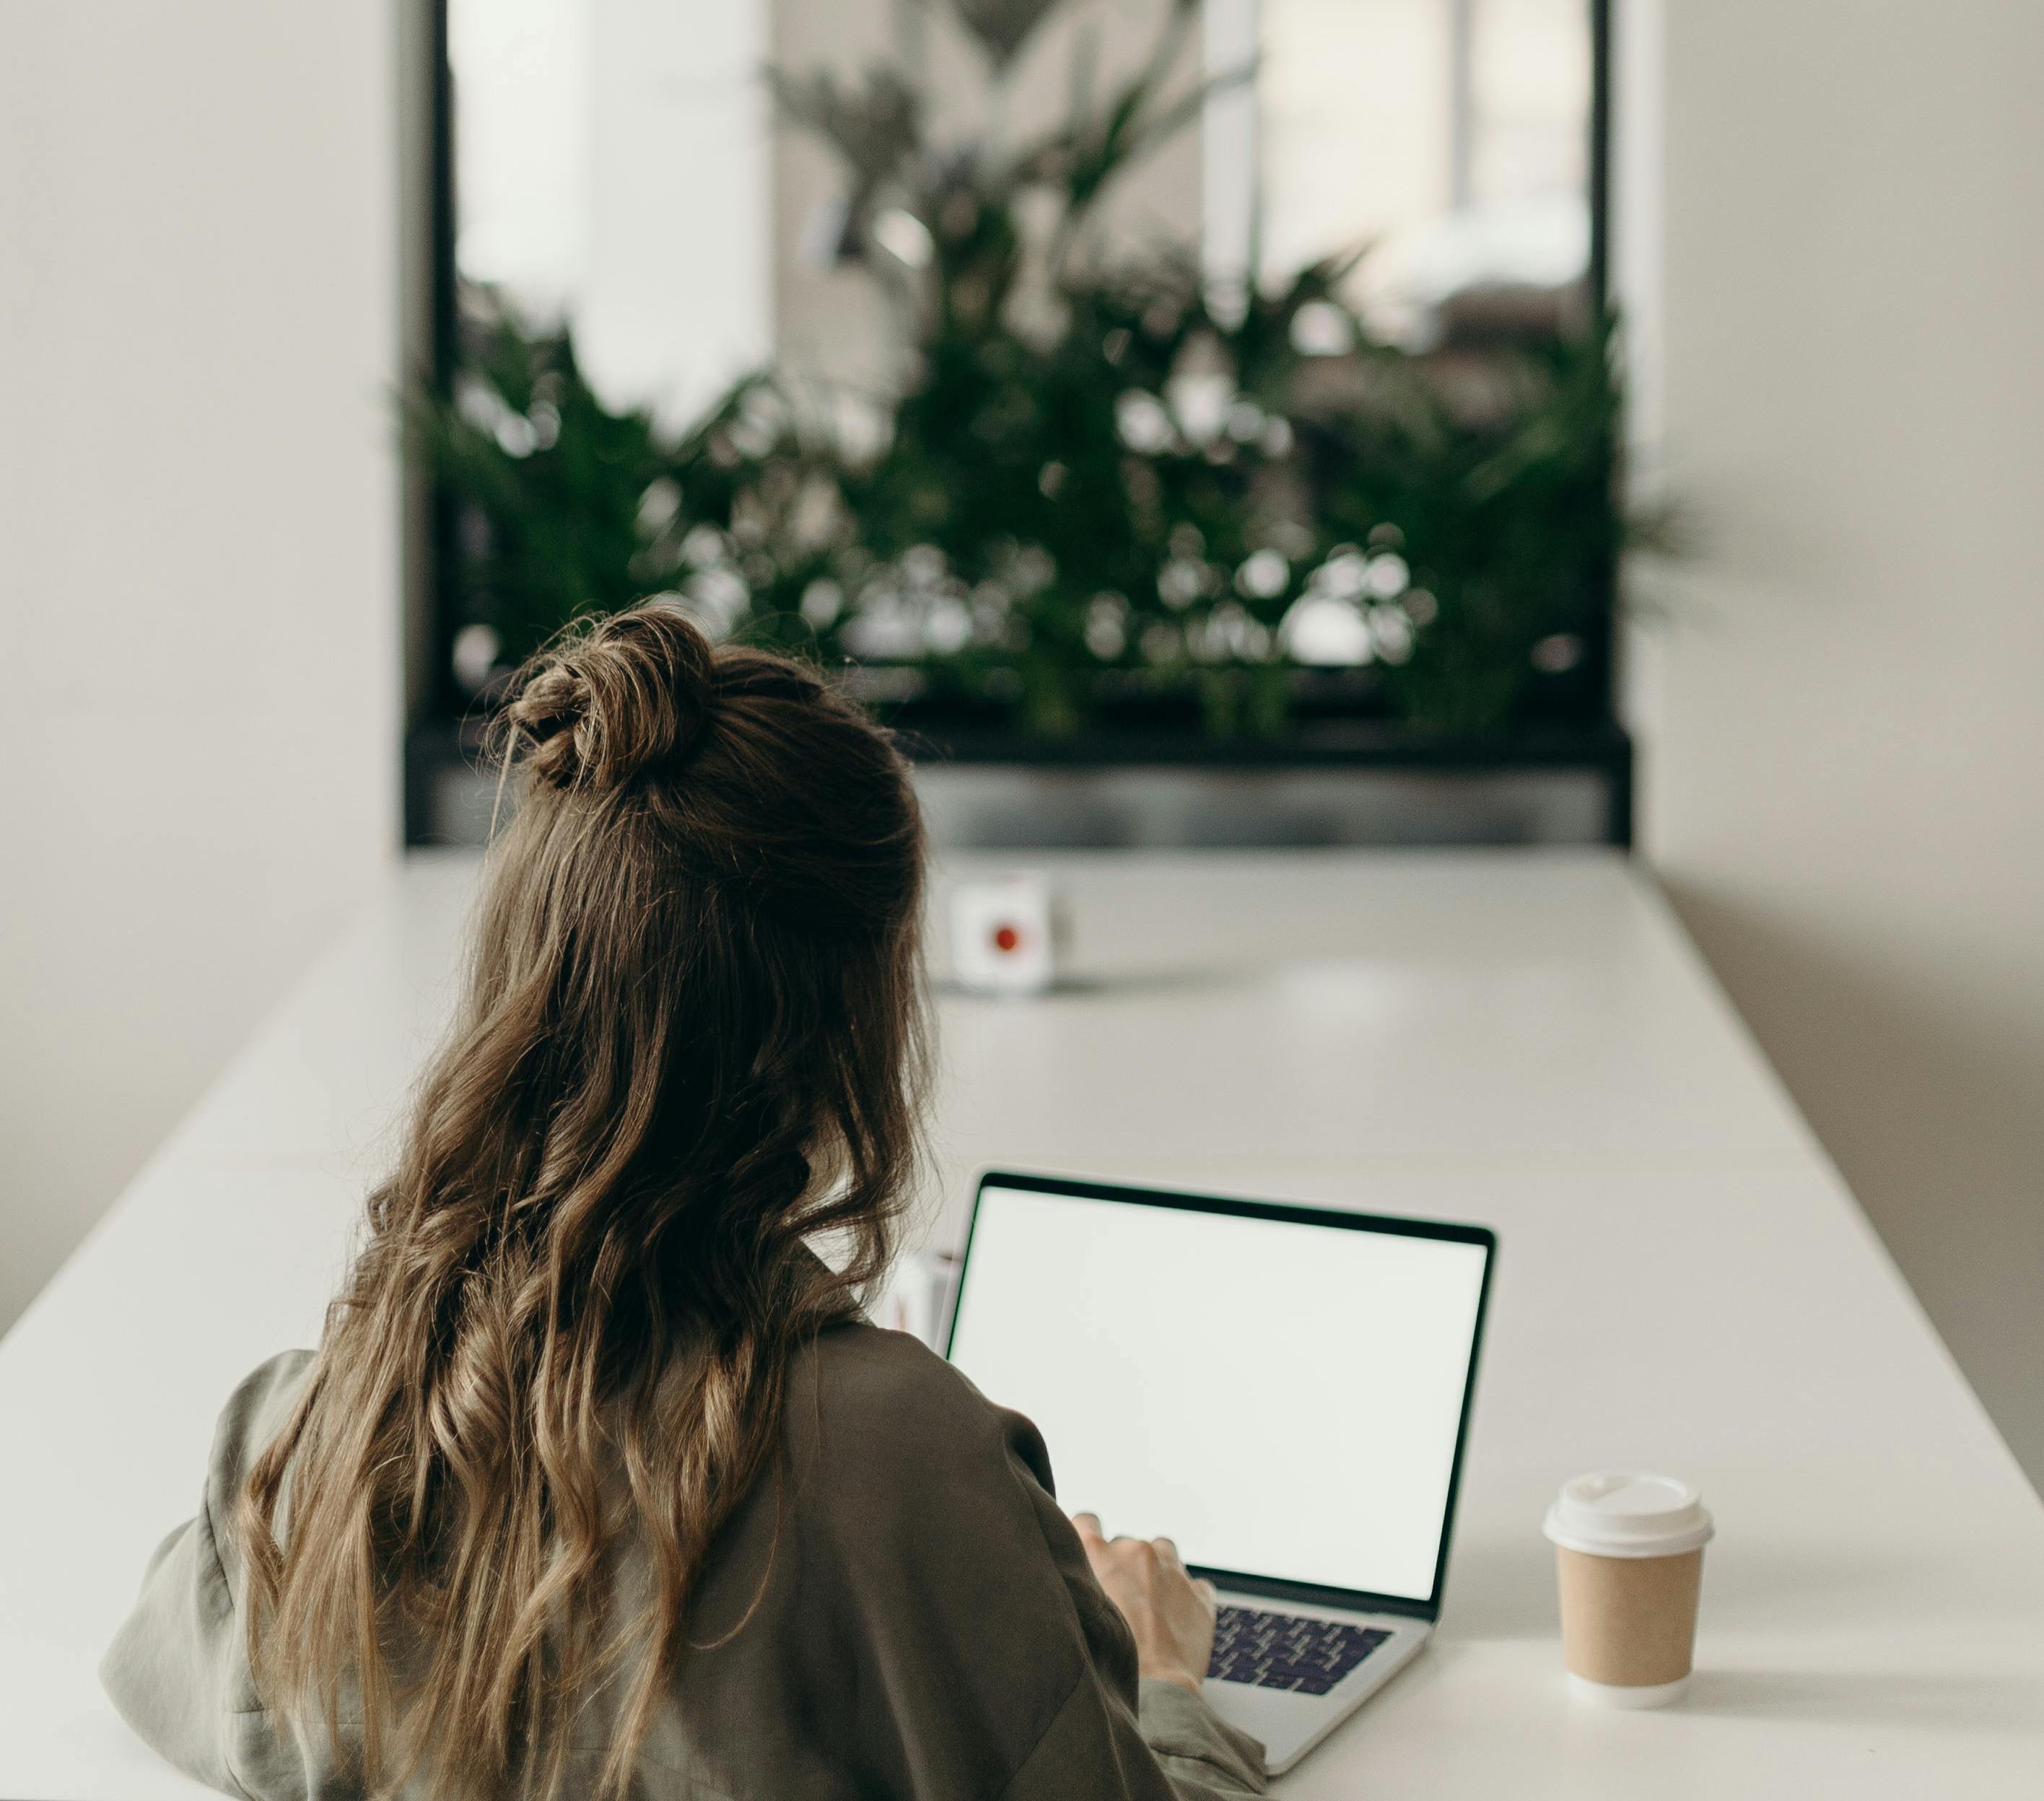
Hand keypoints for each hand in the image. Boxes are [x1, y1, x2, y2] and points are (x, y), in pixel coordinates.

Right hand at [1071, 1512, 1217, 1693]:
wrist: (1152, 1691)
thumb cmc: (1105, 1661)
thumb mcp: (1076, 1612)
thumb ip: (1077, 1584)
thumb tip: (1076, 1578)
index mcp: (1099, 1553)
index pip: (1087, 1521)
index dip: (1088, 1538)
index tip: (1092, 1555)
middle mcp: (1135, 1551)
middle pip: (1127, 1546)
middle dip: (1124, 1567)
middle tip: (1121, 1602)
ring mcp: (1171, 1569)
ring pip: (1163, 1553)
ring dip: (1157, 1572)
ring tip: (1151, 1608)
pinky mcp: (1200, 1594)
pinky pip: (1193, 1584)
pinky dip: (1186, 1598)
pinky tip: (1175, 1622)